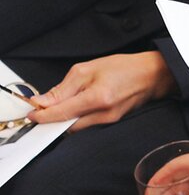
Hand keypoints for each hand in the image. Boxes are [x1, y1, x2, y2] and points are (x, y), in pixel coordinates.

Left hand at [31, 52, 174, 129]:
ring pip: (76, 126)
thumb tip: (43, 101)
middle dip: (52, 118)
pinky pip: (87, 123)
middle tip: (44, 107)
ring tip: (63, 102)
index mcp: (97, 98)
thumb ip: (63, 88)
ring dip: (65, 117)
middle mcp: (103, 114)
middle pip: (67, 125)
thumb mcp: (88, 69)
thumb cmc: (124, 68)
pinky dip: (77, 116)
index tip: (32, 113)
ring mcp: (108, 121)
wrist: (151, 75)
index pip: (61, 113)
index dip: (42, 116)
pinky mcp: (111, 122)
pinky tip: (77, 105)